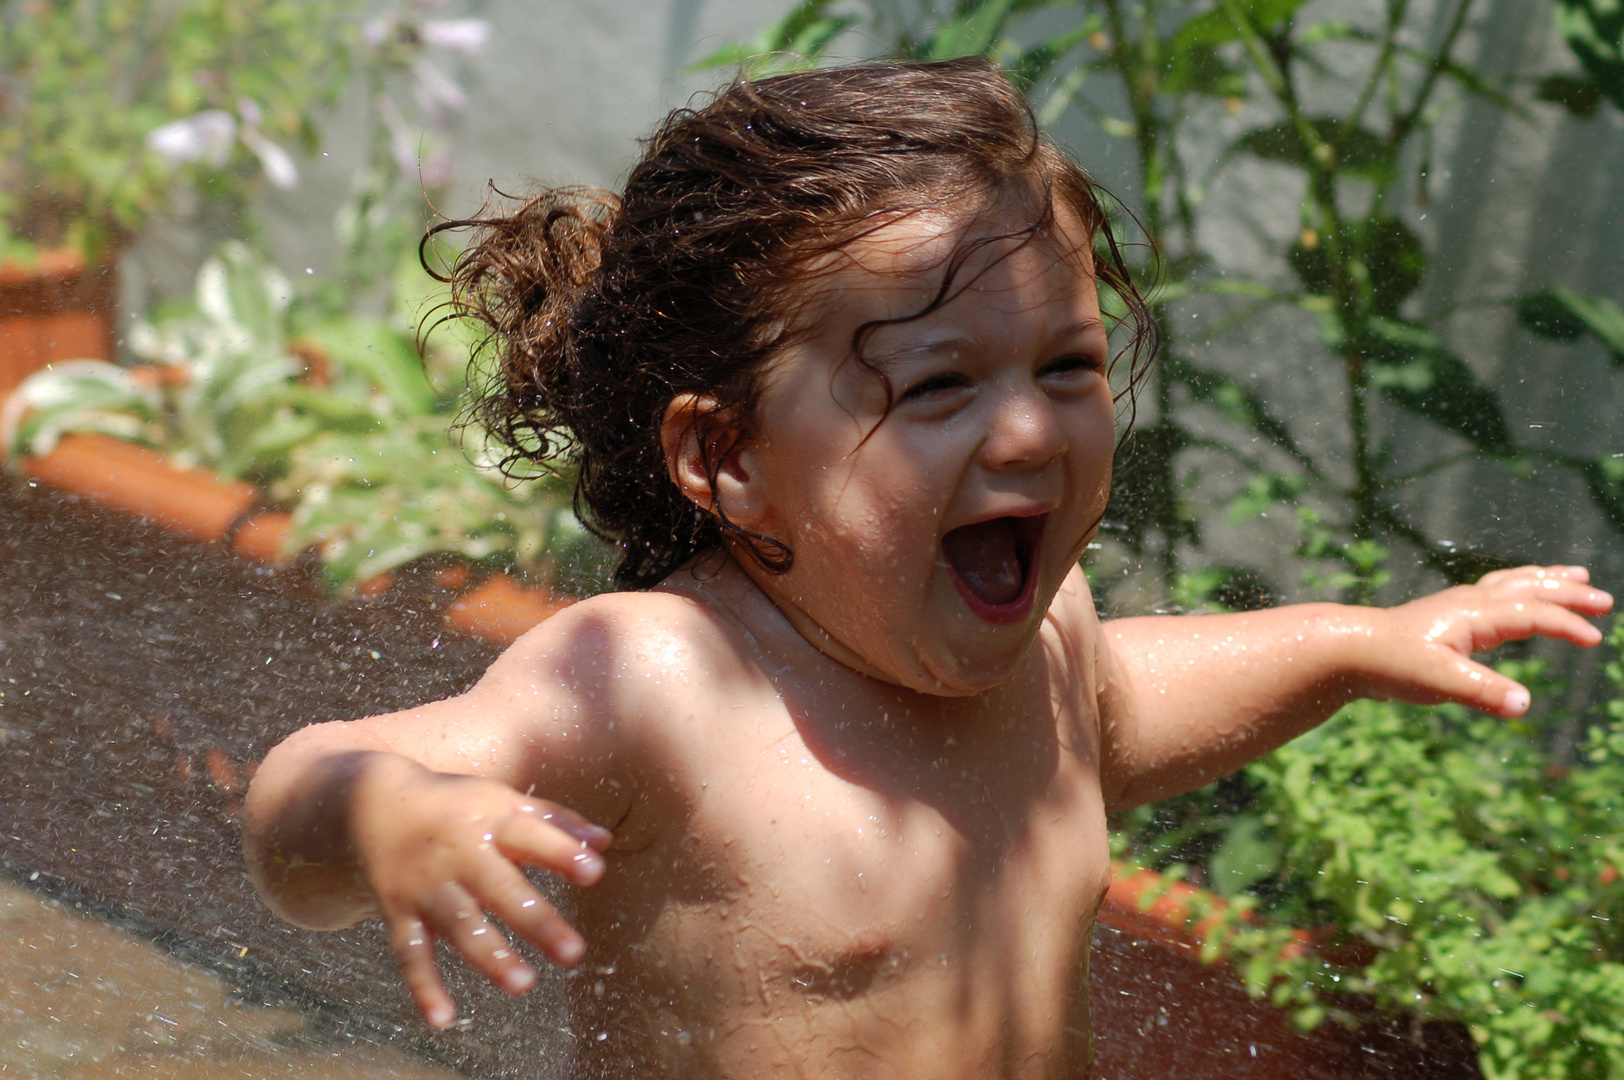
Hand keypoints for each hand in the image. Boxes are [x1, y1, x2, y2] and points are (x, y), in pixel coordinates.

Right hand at [349, 758, 612, 1028]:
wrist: (373, 801)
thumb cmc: (458, 806)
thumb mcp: (503, 802)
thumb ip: (554, 823)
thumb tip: (605, 842)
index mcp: (490, 822)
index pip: (531, 837)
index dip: (563, 853)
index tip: (595, 871)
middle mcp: (458, 854)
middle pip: (500, 889)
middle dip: (536, 920)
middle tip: (573, 953)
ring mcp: (427, 885)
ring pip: (460, 924)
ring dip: (489, 956)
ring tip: (523, 984)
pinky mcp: (399, 910)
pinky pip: (410, 951)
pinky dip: (423, 986)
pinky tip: (442, 1019)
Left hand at [1360, 565, 1612, 716]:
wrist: (1348, 651)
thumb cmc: (1391, 664)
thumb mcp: (1438, 683)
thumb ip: (1482, 692)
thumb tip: (1524, 705)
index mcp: (1473, 615)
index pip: (1530, 614)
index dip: (1565, 625)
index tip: (1594, 640)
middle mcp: (1468, 603)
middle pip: (1527, 589)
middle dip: (1566, 593)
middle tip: (1604, 599)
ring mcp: (1457, 607)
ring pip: (1510, 585)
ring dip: (1545, 580)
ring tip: (1575, 577)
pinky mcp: (1447, 617)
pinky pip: (1494, 594)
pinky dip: (1518, 589)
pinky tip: (1519, 599)